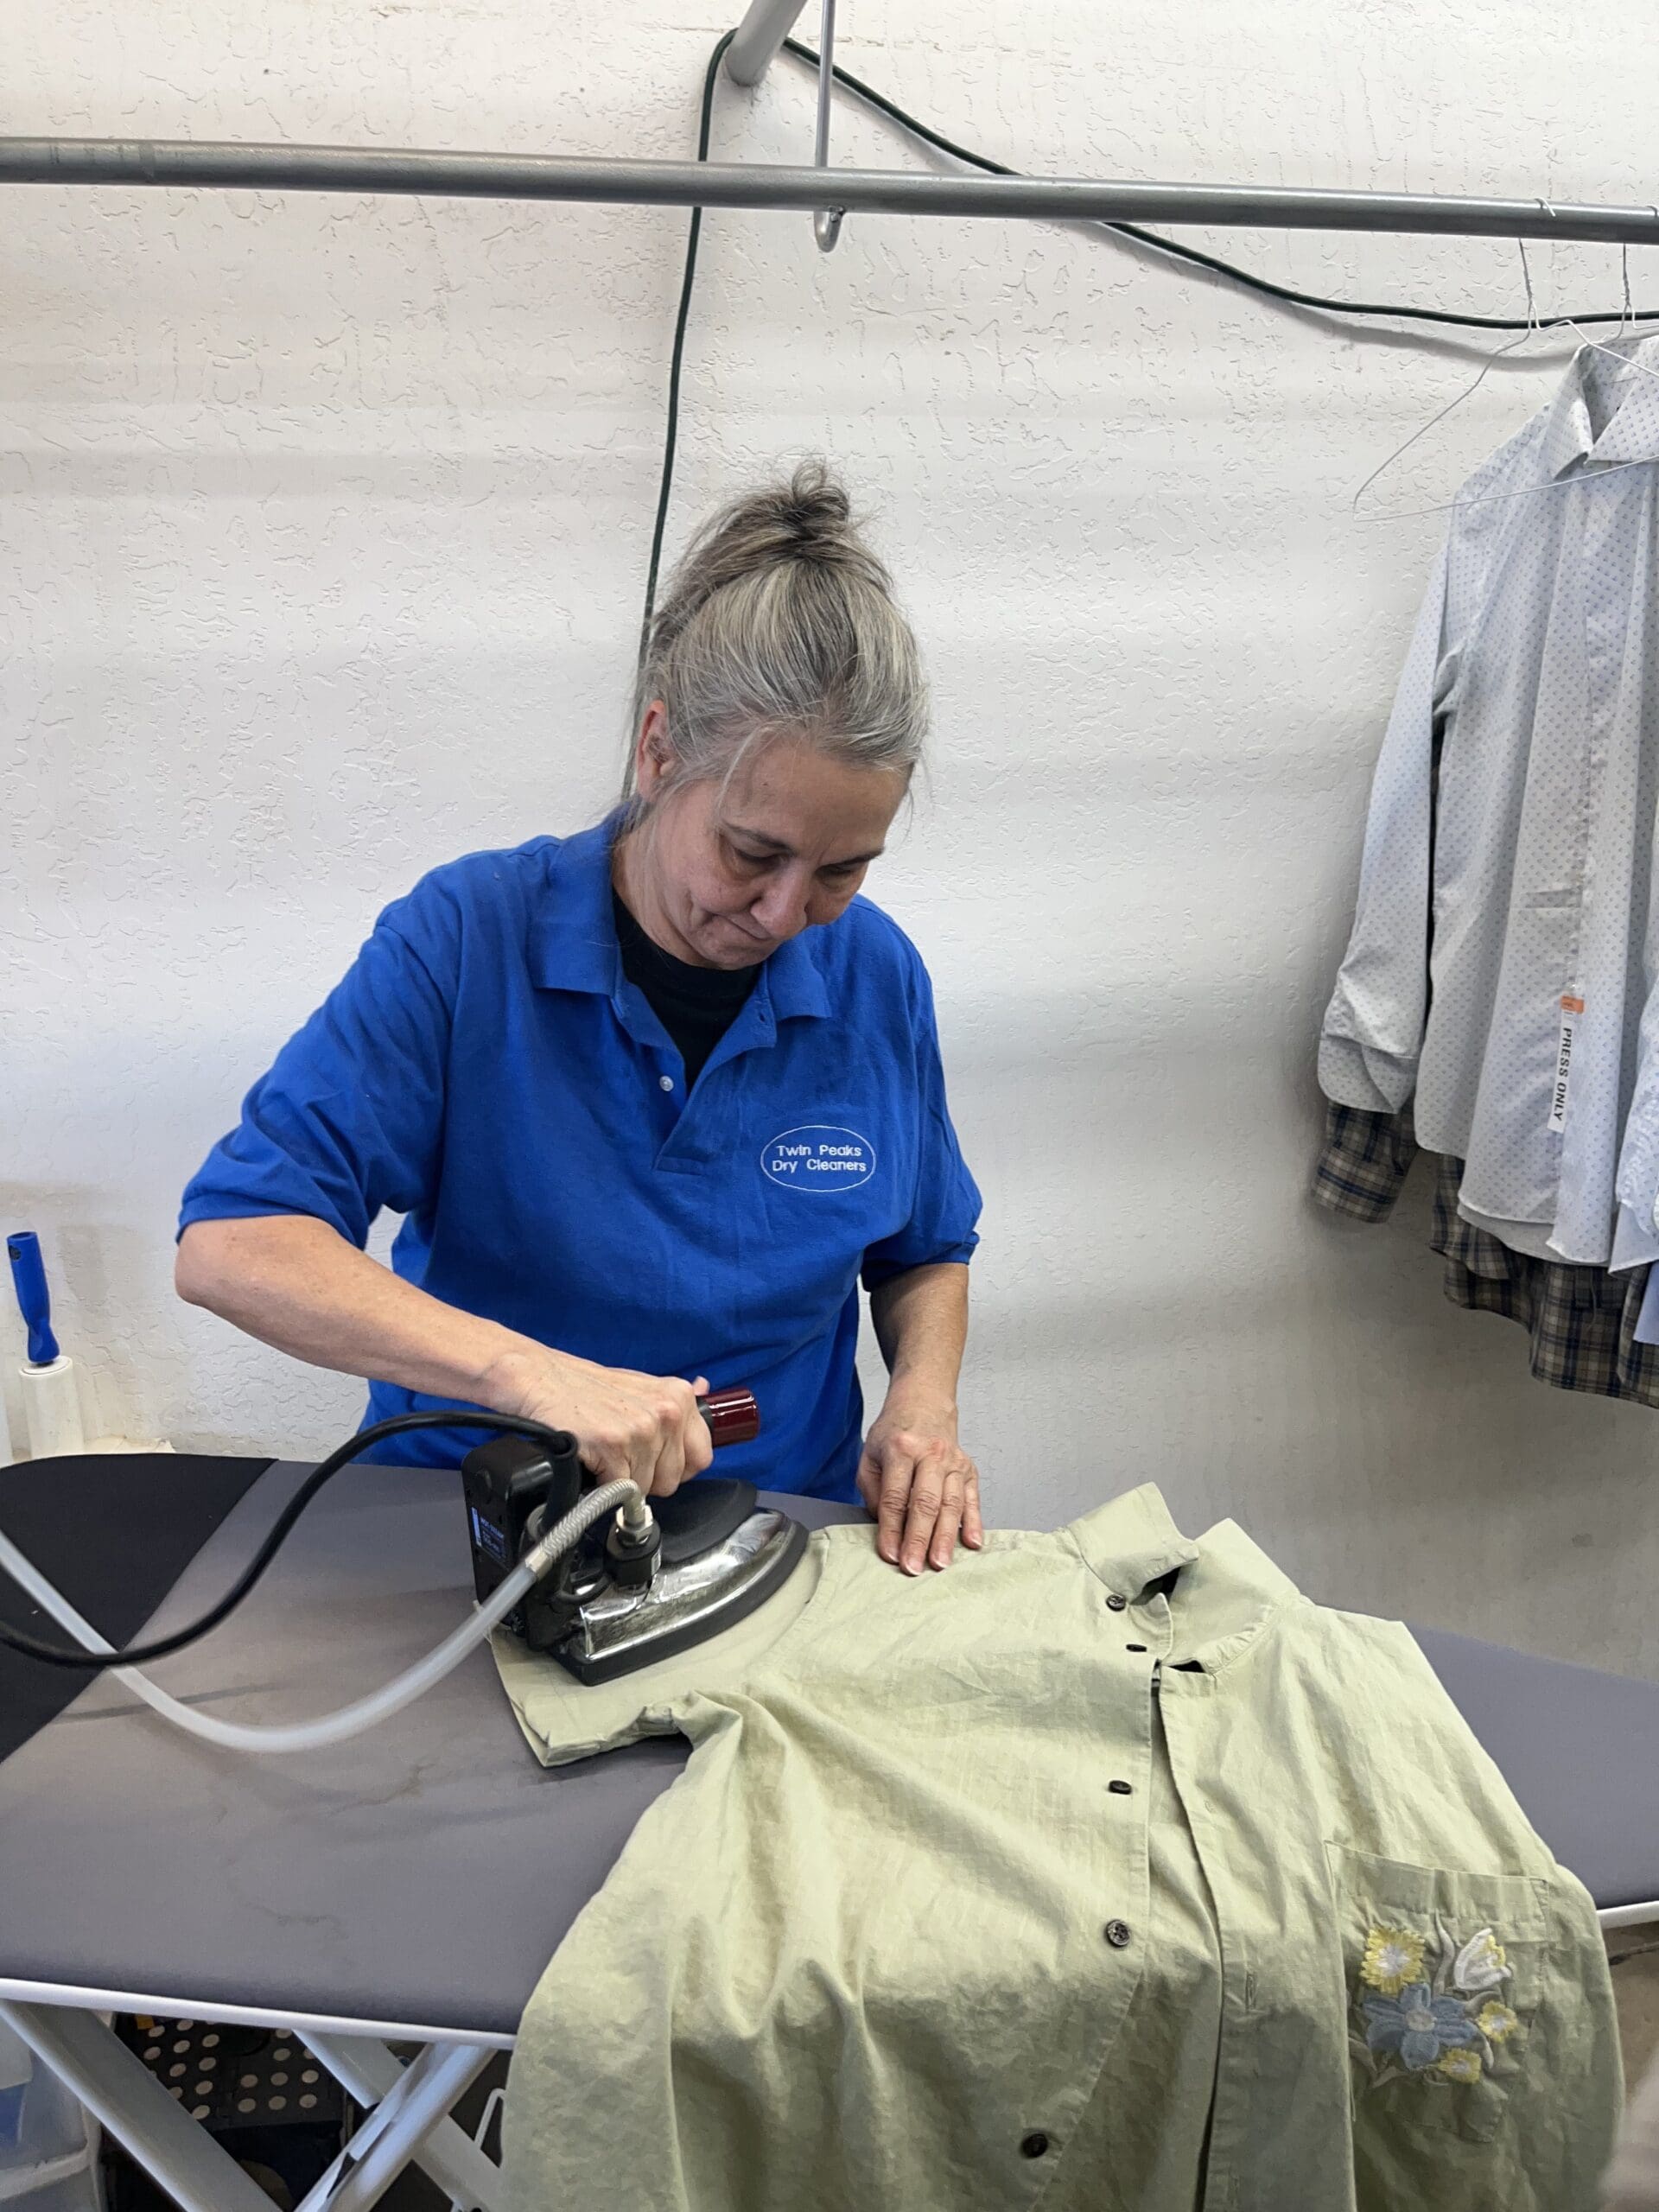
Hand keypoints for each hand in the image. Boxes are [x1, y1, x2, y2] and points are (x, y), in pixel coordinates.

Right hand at [488, 1346, 713, 1497]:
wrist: (539, 1379)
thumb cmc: (586, 1387)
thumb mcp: (641, 1386)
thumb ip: (671, 1400)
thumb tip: (705, 1388)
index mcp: (679, 1398)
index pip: (702, 1457)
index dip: (677, 1468)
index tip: (656, 1463)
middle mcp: (667, 1413)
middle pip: (672, 1480)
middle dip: (646, 1478)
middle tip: (621, 1456)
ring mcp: (641, 1430)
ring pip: (645, 1488)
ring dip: (621, 1480)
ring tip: (603, 1453)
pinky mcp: (613, 1447)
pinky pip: (618, 1490)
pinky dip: (601, 1484)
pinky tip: (591, 1460)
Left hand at [856, 1399, 983, 1574]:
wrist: (924, 1403)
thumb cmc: (895, 1433)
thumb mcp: (870, 1455)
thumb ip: (875, 1492)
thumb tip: (887, 1528)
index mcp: (901, 1449)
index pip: (895, 1497)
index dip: (891, 1529)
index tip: (890, 1554)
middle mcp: (930, 1454)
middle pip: (925, 1502)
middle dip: (919, 1539)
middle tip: (914, 1568)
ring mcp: (953, 1462)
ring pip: (951, 1504)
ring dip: (945, 1537)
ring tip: (940, 1564)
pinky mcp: (969, 1470)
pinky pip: (973, 1499)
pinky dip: (973, 1522)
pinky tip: (972, 1543)